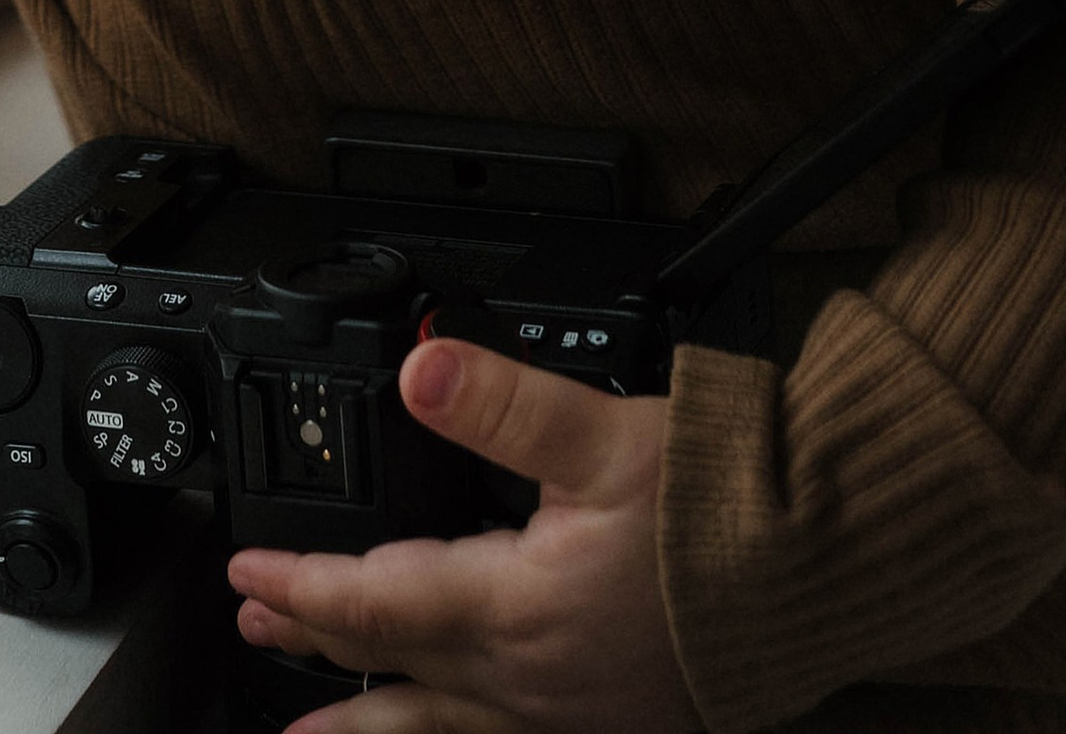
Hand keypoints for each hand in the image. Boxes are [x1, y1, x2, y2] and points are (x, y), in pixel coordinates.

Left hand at [229, 335, 695, 731]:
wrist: (816, 582)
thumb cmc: (722, 518)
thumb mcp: (605, 438)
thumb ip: (504, 404)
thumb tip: (422, 368)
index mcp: (517, 609)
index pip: (380, 601)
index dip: (308, 584)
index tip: (250, 569)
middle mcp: (531, 679)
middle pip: (397, 661)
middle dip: (321, 637)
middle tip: (258, 619)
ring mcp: (568, 713)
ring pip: (441, 721)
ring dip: (371, 713)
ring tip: (310, 730)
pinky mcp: (607, 721)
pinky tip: (438, 729)